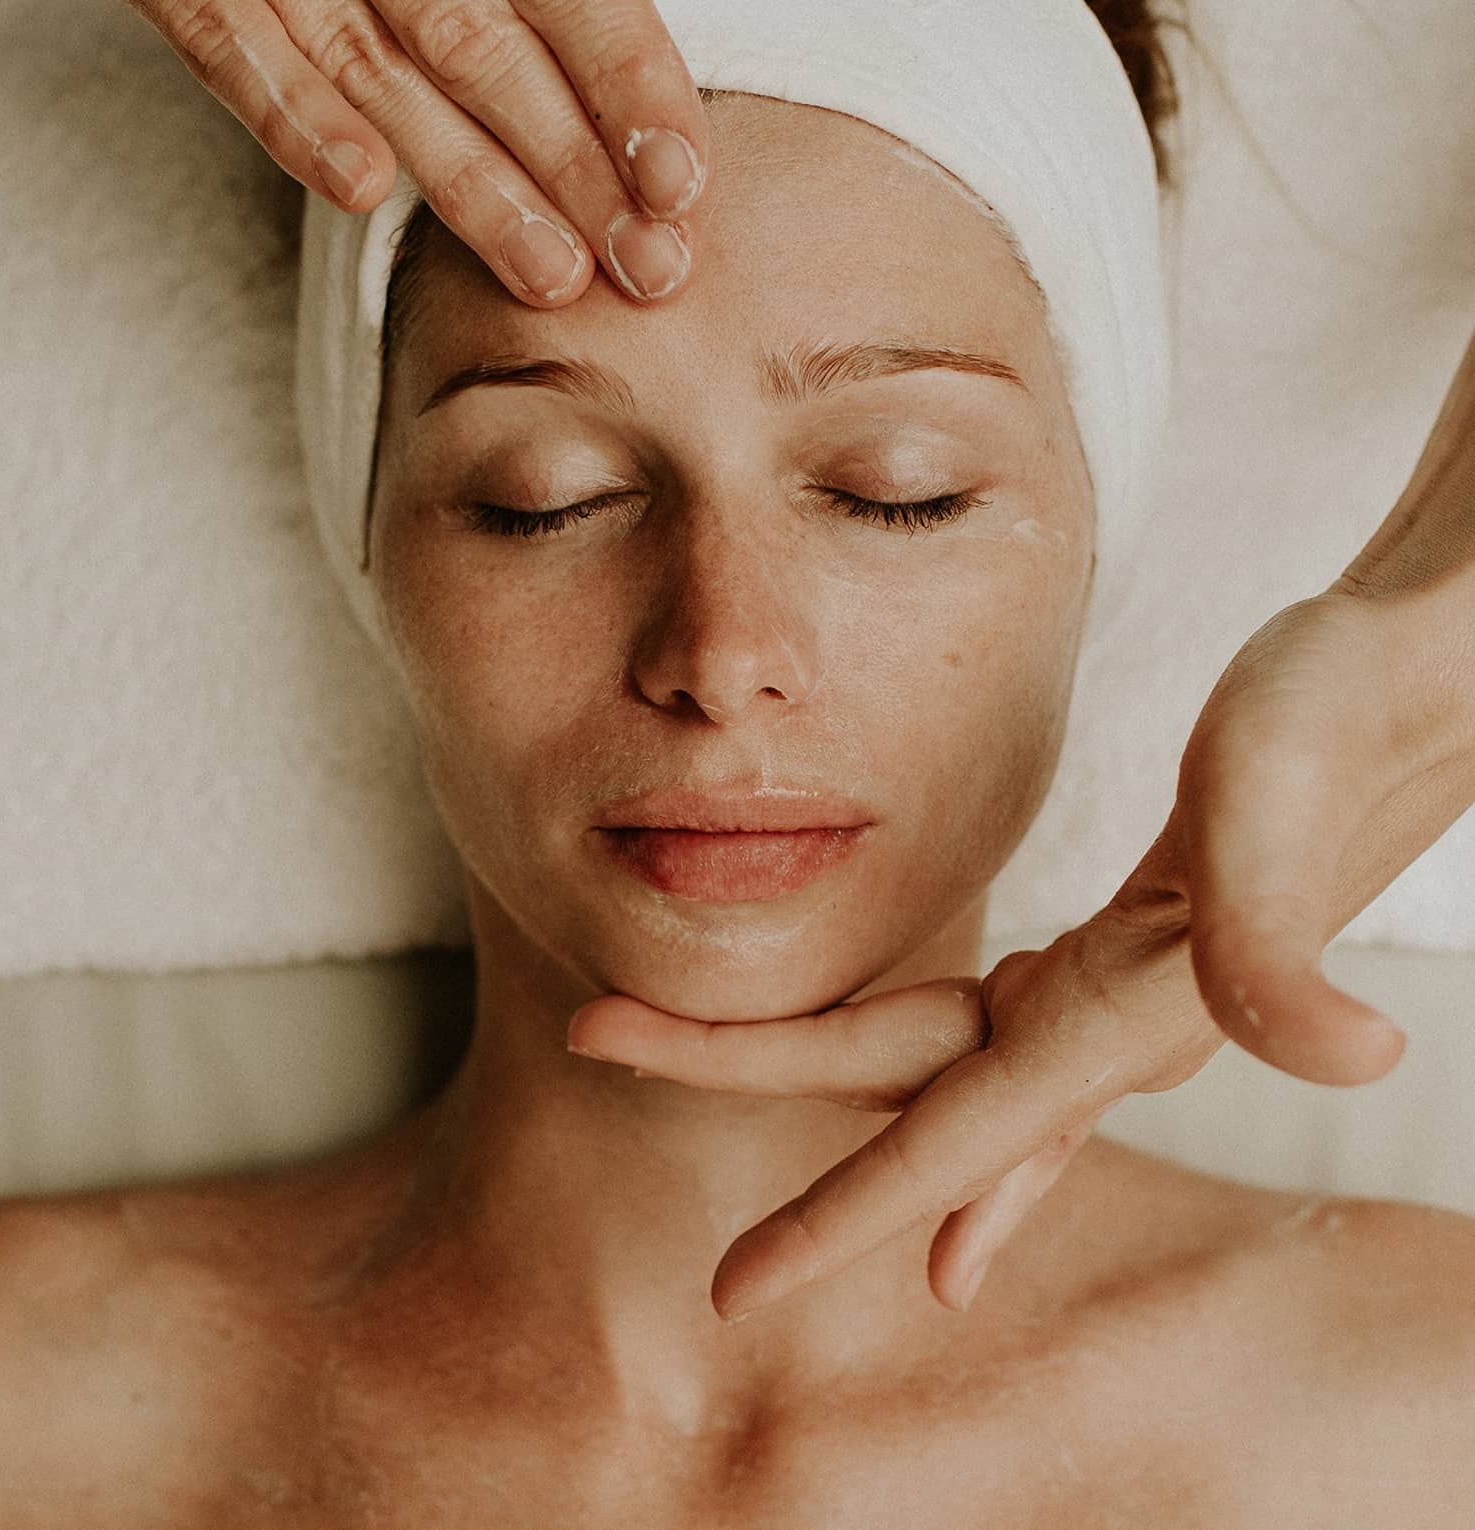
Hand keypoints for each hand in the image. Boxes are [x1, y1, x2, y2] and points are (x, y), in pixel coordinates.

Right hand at [130, 0, 708, 303]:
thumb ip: (532, 23)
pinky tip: (362, 187)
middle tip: (649, 267)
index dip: (631, 88)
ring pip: (390, 70)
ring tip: (553, 275)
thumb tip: (633, 142)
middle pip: (494, 56)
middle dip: (580, 169)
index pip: (571, 2)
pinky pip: (229, 43)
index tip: (680, 186)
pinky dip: (293, 112)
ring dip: (476, 183)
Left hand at [566, 578, 1474, 1320]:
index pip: (947, 1136)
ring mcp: (1108, 1003)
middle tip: (599, 1034)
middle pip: (893, 1084)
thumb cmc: (1346, 719)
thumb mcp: (1293, 799)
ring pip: (931, 1073)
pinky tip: (955, 1191)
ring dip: (823, 1090)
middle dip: (742, 1068)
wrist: (1412, 686)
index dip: (843, 1215)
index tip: (735, 1288)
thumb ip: (1286, 938)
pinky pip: (1002, 1060)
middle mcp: (1105, 1030)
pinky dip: (957, 1123)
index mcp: (1119, 1011)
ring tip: (735, 1133)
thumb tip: (1362, 1057)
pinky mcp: (1118, 961)